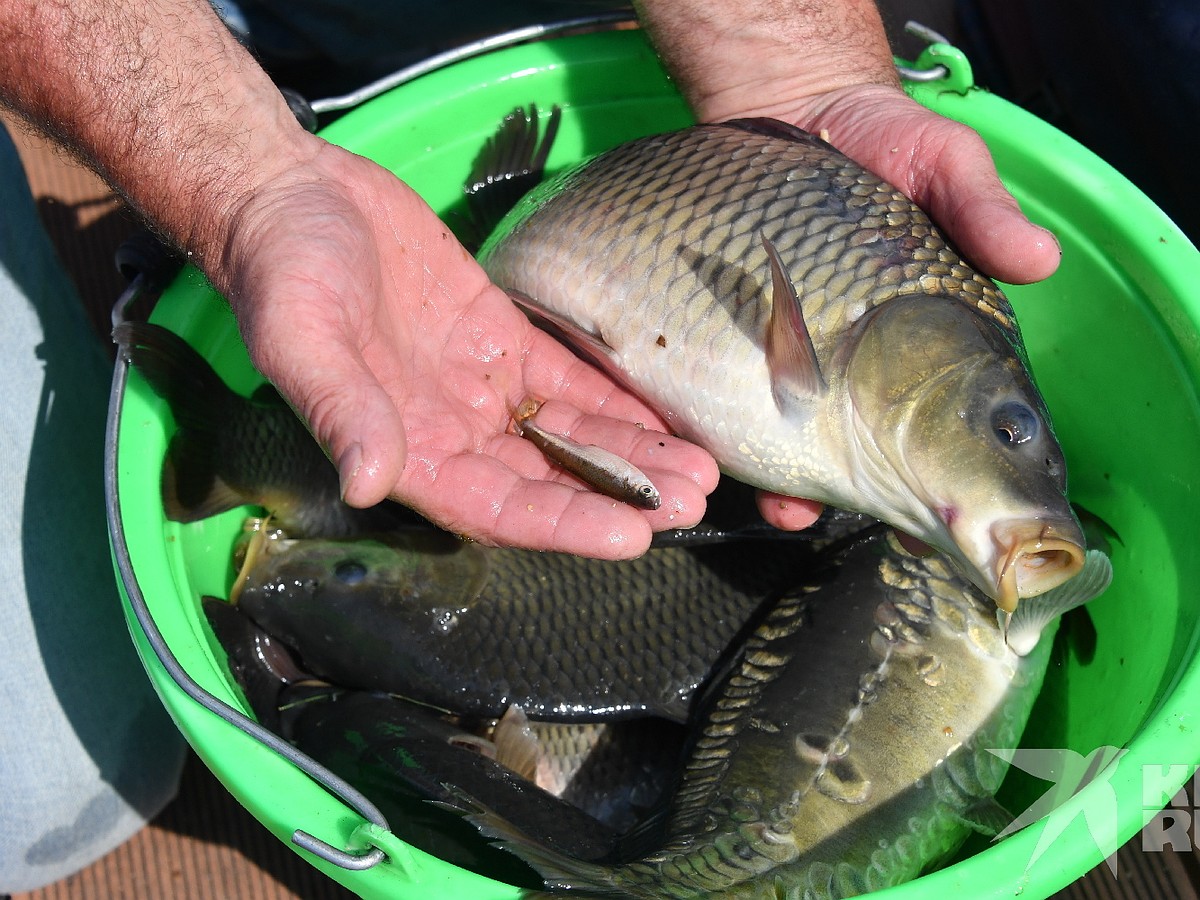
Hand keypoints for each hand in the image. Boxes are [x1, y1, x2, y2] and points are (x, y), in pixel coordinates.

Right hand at [221, 139, 717, 557]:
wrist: (292, 195)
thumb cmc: (280, 270)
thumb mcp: (301, 338)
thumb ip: (340, 410)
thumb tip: (368, 481)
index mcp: (404, 452)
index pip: (498, 507)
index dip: (565, 525)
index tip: (632, 535)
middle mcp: (450, 432)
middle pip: (548, 481)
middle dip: (620, 494)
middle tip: (691, 501)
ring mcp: (479, 388)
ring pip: (568, 435)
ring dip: (632, 455)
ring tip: (700, 468)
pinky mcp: (500, 339)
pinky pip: (566, 380)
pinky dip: (615, 400)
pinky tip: (665, 415)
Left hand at [634, 0, 1059, 531]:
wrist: (790, 106)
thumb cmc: (881, 140)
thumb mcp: (941, 161)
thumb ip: (981, 209)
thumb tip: (1040, 259)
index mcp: (909, 345)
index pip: (925, 424)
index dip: (924, 478)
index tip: (919, 518)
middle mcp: (845, 361)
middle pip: (845, 447)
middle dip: (836, 491)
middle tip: (820, 515)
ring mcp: (779, 351)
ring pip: (778, 434)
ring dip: (776, 479)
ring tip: (774, 505)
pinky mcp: (724, 330)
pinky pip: (714, 386)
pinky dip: (712, 423)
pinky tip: (708, 447)